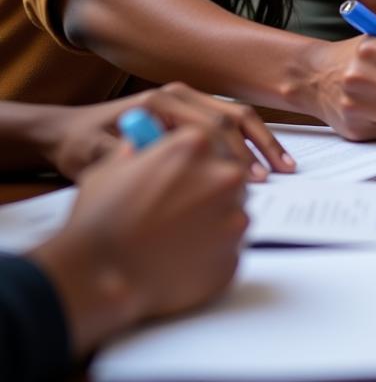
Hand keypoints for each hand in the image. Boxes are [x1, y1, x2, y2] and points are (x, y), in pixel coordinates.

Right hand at [29, 125, 247, 356]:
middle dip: (213, 187)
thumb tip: (140, 144)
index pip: (216, 138)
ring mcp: (234, 217)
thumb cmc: (99, 223)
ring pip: (235, 211)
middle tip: (184, 206)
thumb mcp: (111, 168)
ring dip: (215, 219)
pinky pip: (231, 248)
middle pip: (232, 173)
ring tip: (177, 236)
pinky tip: (182, 258)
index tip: (195, 168)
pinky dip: (213, 252)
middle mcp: (224, 175)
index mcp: (196, 145)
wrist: (99, 278)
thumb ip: (136, 150)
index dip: (203, 155)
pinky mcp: (234, 256)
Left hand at [41, 83, 294, 181]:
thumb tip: (158, 169)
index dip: (233, 153)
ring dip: (262, 142)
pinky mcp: (192, 114)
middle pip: (231, 116)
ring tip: (283, 168)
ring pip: (238, 117)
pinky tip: (266, 162)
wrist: (69, 132)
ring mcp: (189, 102)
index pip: (210, 123)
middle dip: (256, 147)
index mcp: (162, 100)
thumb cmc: (80, 144)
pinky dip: (252, 141)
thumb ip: (126, 158)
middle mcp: (180, 95)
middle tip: (273, 177)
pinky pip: (232, 123)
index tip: (248, 180)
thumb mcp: (95, 154)